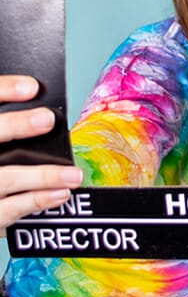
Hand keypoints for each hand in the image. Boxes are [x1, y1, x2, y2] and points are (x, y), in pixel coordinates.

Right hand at [0, 75, 81, 237]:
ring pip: (4, 178)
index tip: (31, 87)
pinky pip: (9, 209)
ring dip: (42, 176)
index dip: (4, 90)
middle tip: (47, 120)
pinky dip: (37, 200)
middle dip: (15, 126)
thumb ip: (6, 128)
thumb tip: (38, 102)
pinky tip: (60, 193)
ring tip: (72, 173)